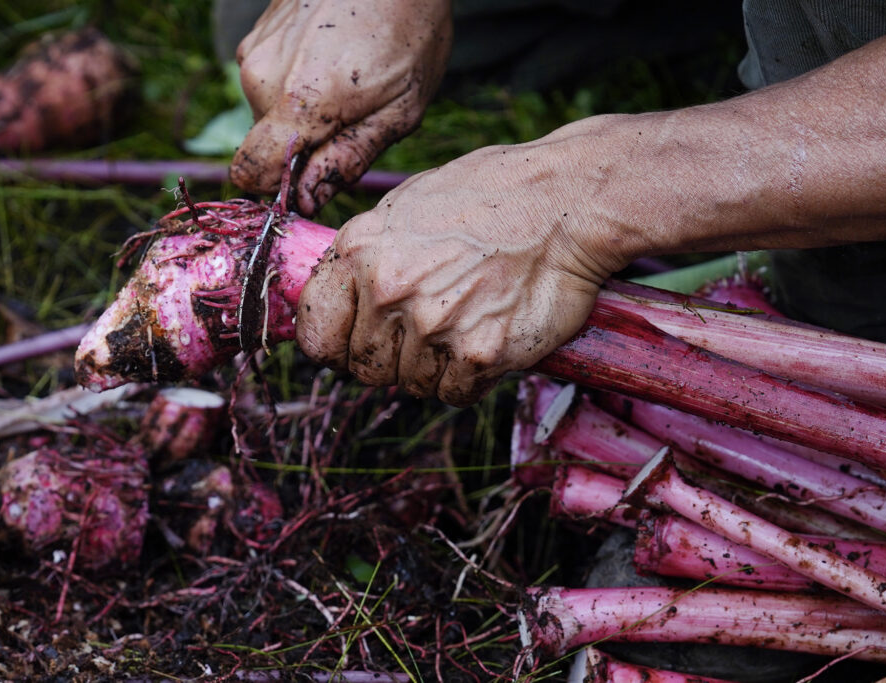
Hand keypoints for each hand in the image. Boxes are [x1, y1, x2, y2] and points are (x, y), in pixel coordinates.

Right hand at [229, 0, 451, 213]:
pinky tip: (336, 55)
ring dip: (307, 109)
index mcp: (299, 104)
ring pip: (272, 109)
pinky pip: (272, 77)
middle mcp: (263, 76)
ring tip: (351, 78)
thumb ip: (349, 159)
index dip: (277, 188)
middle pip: (269, 143)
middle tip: (356, 115)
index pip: (250, 172)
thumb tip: (307, 200)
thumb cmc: (411, 33)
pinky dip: (300, 78)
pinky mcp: (259, 30)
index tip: (309, 184)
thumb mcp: (400, 111)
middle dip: (308, 143)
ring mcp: (257, 47)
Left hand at [295, 130, 626, 405]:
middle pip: (366, 369)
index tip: (359, 344)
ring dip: (437, 368)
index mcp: (362, 251)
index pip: (317, 335)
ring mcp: (433, 325)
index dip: (338, 347)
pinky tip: (490, 338)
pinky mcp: (479, 354)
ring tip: (469, 323)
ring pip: (412, 385)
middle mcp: (389, 291)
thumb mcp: (409, 205)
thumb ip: (369, 253)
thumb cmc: (494, 195)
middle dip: (394, 359)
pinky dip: (472, 377)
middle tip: (433, 330)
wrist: (568, 202)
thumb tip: (344, 294)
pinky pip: (456, 393)